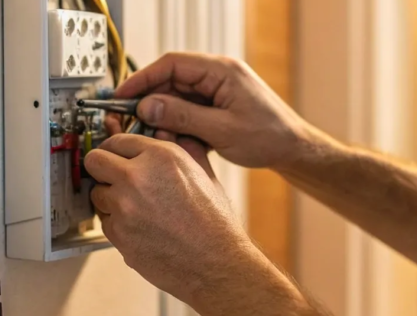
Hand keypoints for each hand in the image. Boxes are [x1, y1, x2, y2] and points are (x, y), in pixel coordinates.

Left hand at [84, 134, 264, 302]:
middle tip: (112, 177)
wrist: (215, 263)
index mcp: (161, 156)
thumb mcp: (205, 176)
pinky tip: (142, 229)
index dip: (116, 150)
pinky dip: (118, 224)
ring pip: (97, 193)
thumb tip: (168, 136)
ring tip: (139, 210)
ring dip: (111, 199)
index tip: (115, 157)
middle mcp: (137, 176)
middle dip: (102, 168)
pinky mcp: (118, 233)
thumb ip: (183, 151)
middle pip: (95, 160)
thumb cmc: (214, 224)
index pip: (117, 140)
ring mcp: (124, 206)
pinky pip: (105, 221)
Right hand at [107, 52, 312, 169]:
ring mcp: (217, 91)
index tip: (122, 96)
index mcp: (221, 71)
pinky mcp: (217, 106)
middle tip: (132, 122)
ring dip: (163, 117)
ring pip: (176, 98)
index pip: (171, 64)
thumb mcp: (222, 130)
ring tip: (157, 137)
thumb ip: (183, 116)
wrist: (294, 150)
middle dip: (150, 101)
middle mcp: (217, 76)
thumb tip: (147, 106)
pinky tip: (174, 141)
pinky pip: (188, 110)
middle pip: (170, 80)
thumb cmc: (270, 137)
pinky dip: (177, 124)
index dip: (142, 78)